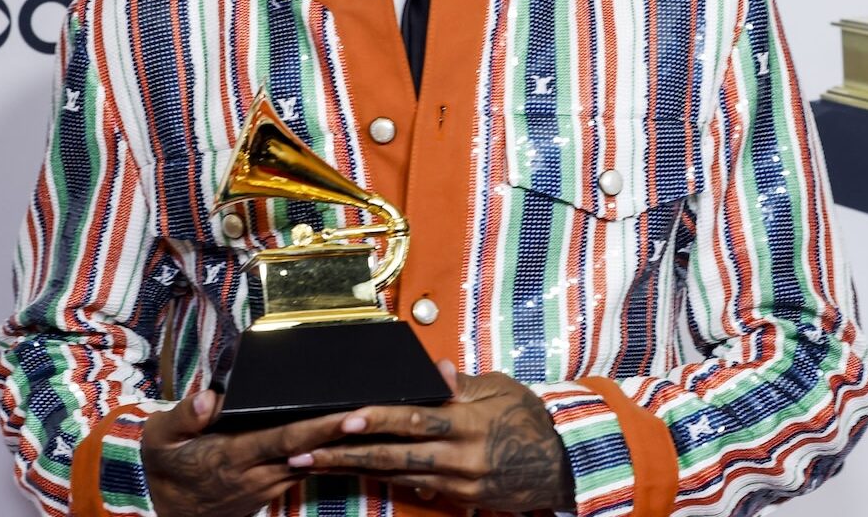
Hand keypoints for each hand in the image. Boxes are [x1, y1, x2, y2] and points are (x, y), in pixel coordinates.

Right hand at [140, 390, 352, 516]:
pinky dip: (327, 456)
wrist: (165, 508)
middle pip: (310, 451)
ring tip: (371, 420)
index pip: (285, 440)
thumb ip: (185, 416)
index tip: (349, 415)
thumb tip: (208, 398)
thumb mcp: (162, 437)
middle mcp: (256, 474)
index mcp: (232, 456)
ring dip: (340, 446)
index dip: (319, 428)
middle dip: (344, 434)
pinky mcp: (271, 489)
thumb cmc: (165, 464)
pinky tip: (347, 439)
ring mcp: (266, 485)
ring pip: (312, 463)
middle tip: (376, 412)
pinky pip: (305, 470)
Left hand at [293, 361, 575, 511]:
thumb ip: (461, 384)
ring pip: (397, 475)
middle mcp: (462, 455)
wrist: (562, 467)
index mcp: (470, 422)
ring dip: (353, 469)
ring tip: (313, 464)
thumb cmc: (529, 421)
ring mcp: (459, 482)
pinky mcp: (460, 499)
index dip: (377, 419)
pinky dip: (384, 480)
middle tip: (305, 452)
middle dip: (346, 453)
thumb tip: (433, 369)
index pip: (415, 419)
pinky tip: (353, 473)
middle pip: (395, 455)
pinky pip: (416, 487)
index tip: (342, 417)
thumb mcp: (501, 390)